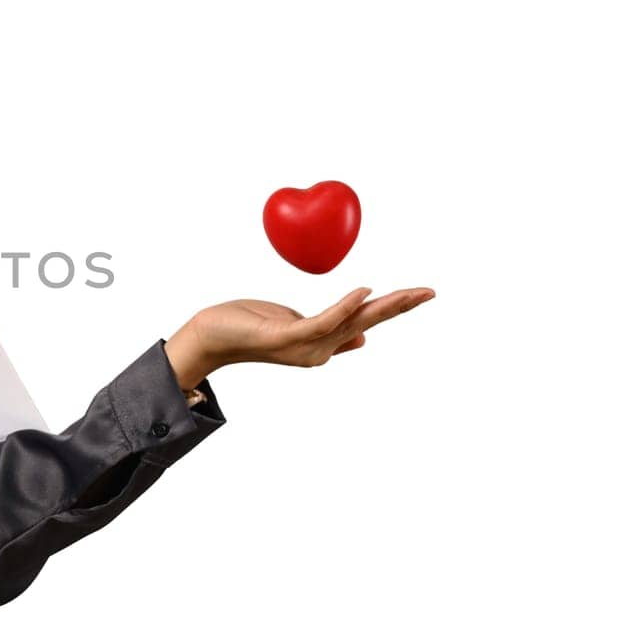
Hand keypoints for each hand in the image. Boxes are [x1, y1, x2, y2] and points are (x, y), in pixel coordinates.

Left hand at [192, 285, 435, 369]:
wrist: (211, 336)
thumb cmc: (249, 326)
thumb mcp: (295, 326)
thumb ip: (329, 330)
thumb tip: (364, 337)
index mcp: (324, 344)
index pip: (367, 321)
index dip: (395, 307)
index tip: (421, 293)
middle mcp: (319, 350)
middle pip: (368, 322)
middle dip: (401, 306)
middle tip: (431, 291)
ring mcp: (304, 347)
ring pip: (352, 322)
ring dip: (384, 305)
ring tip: (411, 292)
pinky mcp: (287, 337)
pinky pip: (322, 321)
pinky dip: (344, 307)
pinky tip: (364, 292)